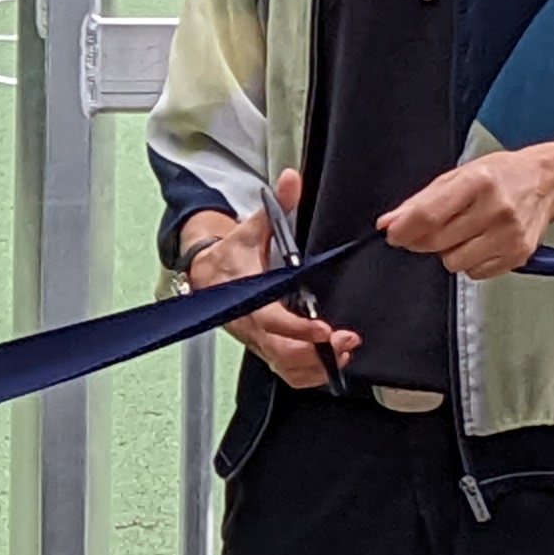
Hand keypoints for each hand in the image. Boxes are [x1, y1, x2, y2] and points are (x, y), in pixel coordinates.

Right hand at [184, 166, 353, 391]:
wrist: (206, 275)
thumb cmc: (232, 255)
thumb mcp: (253, 226)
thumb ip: (277, 205)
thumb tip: (291, 179)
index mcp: (246, 297)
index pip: (272, 320)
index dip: (299, 329)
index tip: (326, 329)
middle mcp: (251, 324)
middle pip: (283, 352)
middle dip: (317, 352)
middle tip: (347, 340)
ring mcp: (257, 340)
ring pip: (285, 367)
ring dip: (316, 367)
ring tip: (344, 352)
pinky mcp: (264, 348)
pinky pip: (285, 372)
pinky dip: (308, 375)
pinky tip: (329, 364)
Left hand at [381, 149, 553, 281]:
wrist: (545, 182)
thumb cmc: (499, 176)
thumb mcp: (458, 176)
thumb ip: (420, 201)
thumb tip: (388, 223)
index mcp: (478, 182)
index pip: (429, 215)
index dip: (404, 229)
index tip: (394, 234)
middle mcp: (496, 209)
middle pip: (437, 241)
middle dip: (423, 239)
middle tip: (432, 229)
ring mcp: (509, 235)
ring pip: (454, 262)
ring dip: (449, 251)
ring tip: (464, 232)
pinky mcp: (518, 255)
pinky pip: (475, 273)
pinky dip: (471, 262)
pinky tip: (482, 242)